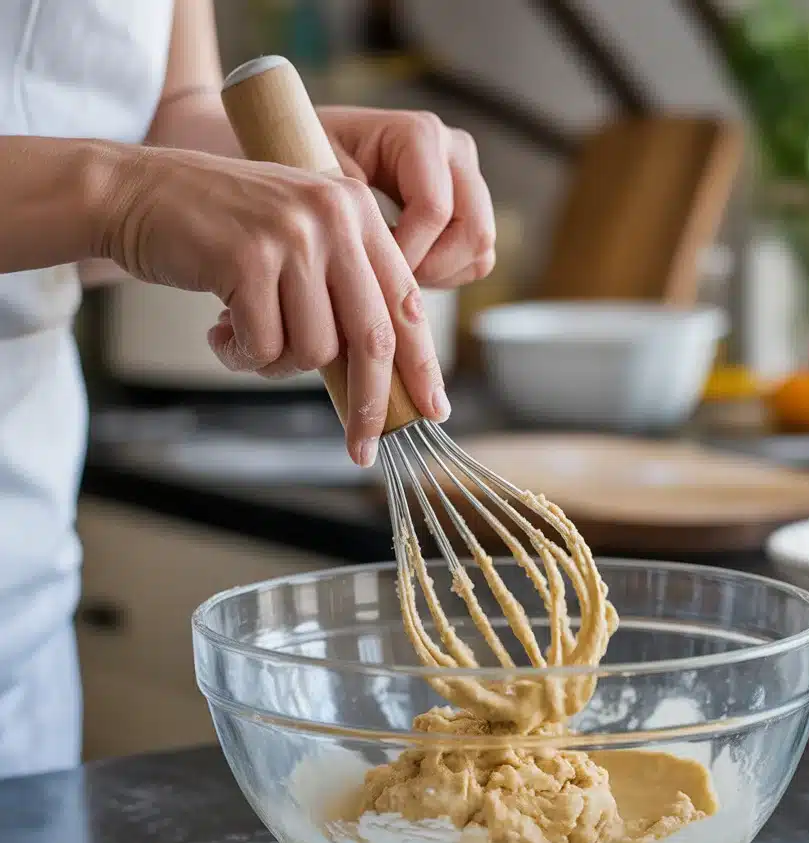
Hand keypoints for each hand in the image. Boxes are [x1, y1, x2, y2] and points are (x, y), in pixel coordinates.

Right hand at [100, 145, 449, 466]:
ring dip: (280, 364)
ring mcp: (293, 235)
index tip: (433, 410)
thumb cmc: (225, 234)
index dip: (422, 365)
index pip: (407, 302)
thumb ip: (343, 293)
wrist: (139, 192)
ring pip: (315, 350)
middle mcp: (334, 216)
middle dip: (369, 404)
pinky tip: (221, 332)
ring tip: (248, 338)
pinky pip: (265, 345)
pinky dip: (244, 355)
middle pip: (373, 338)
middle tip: (361, 447)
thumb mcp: (301, 244)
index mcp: (357, 212)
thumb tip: (383, 379)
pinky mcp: (249, 257)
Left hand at [318, 108, 496, 286]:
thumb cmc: (308, 158)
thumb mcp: (316, 173)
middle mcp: (455, 152)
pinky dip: (446, 275)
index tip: (365, 267)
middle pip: (475, 232)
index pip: (434, 209)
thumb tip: (378, 255)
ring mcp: (468, 181)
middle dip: (431, 268)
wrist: (310, 153)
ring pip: (481, 251)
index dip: (404, 253)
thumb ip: (349, 207)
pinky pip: (478, 260)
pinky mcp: (471, 210)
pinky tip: (405, 267)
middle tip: (386, 278)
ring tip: (392, 271)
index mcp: (420, 134)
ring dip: (439, 274)